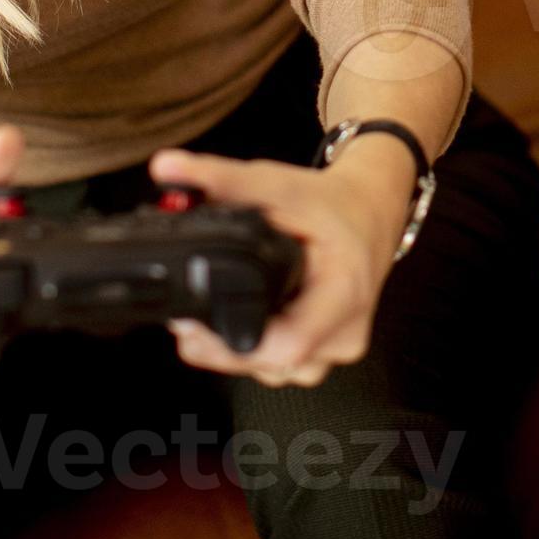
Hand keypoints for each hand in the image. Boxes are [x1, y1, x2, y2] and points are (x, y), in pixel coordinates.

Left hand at [147, 140, 414, 386]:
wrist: (371, 211)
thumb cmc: (334, 204)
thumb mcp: (279, 184)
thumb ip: (220, 178)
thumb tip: (166, 167)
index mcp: (343, 293)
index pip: (287, 346)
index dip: (233, 346)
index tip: (196, 326)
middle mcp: (345, 332)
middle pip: (271, 365)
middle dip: (221, 347)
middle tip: (188, 319)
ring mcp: (337, 348)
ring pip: (273, 371)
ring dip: (237, 350)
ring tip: (218, 313)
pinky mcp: (325, 353)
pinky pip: (281, 365)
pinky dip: (255, 346)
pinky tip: (242, 320)